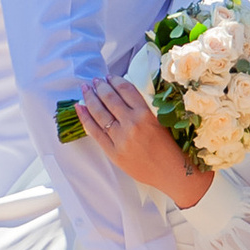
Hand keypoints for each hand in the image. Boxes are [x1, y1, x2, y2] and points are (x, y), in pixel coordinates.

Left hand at [75, 73, 211, 204]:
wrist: (170, 172)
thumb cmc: (168, 147)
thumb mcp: (159, 121)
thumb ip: (142, 109)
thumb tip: (121, 95)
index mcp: (146, 113)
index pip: (126, 90)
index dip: (115, 81)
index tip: (109, 77)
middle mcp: (132, 123)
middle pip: (110, 99)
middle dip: (100, 87)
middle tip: (95, 80)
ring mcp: (121, 138)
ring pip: (100, 113)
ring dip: (90, 98)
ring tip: (85, 89)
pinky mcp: (113, 151)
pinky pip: (95, 131)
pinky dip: (85, 118)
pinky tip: (79, 107)